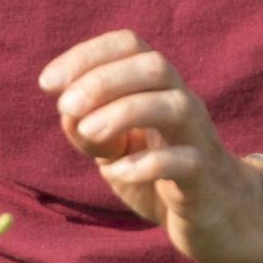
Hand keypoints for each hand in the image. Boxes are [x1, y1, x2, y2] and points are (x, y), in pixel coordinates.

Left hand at [39, 30, 262, 262]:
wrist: (214, 216)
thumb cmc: (158, 175)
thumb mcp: (112, 150)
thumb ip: (87, 130)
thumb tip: (68, 113)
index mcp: (157, 88)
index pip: (129, 46)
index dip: (86, 55)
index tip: (47, 84)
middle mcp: (182, 102)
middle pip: (154, 66)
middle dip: (103, 79)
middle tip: (66, 106)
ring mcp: (197, 138)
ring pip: (175, 105)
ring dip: (124, 112)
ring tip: (89, 132)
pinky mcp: (204, 178)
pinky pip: (185, 161)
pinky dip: (146, 163)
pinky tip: (118, 172)